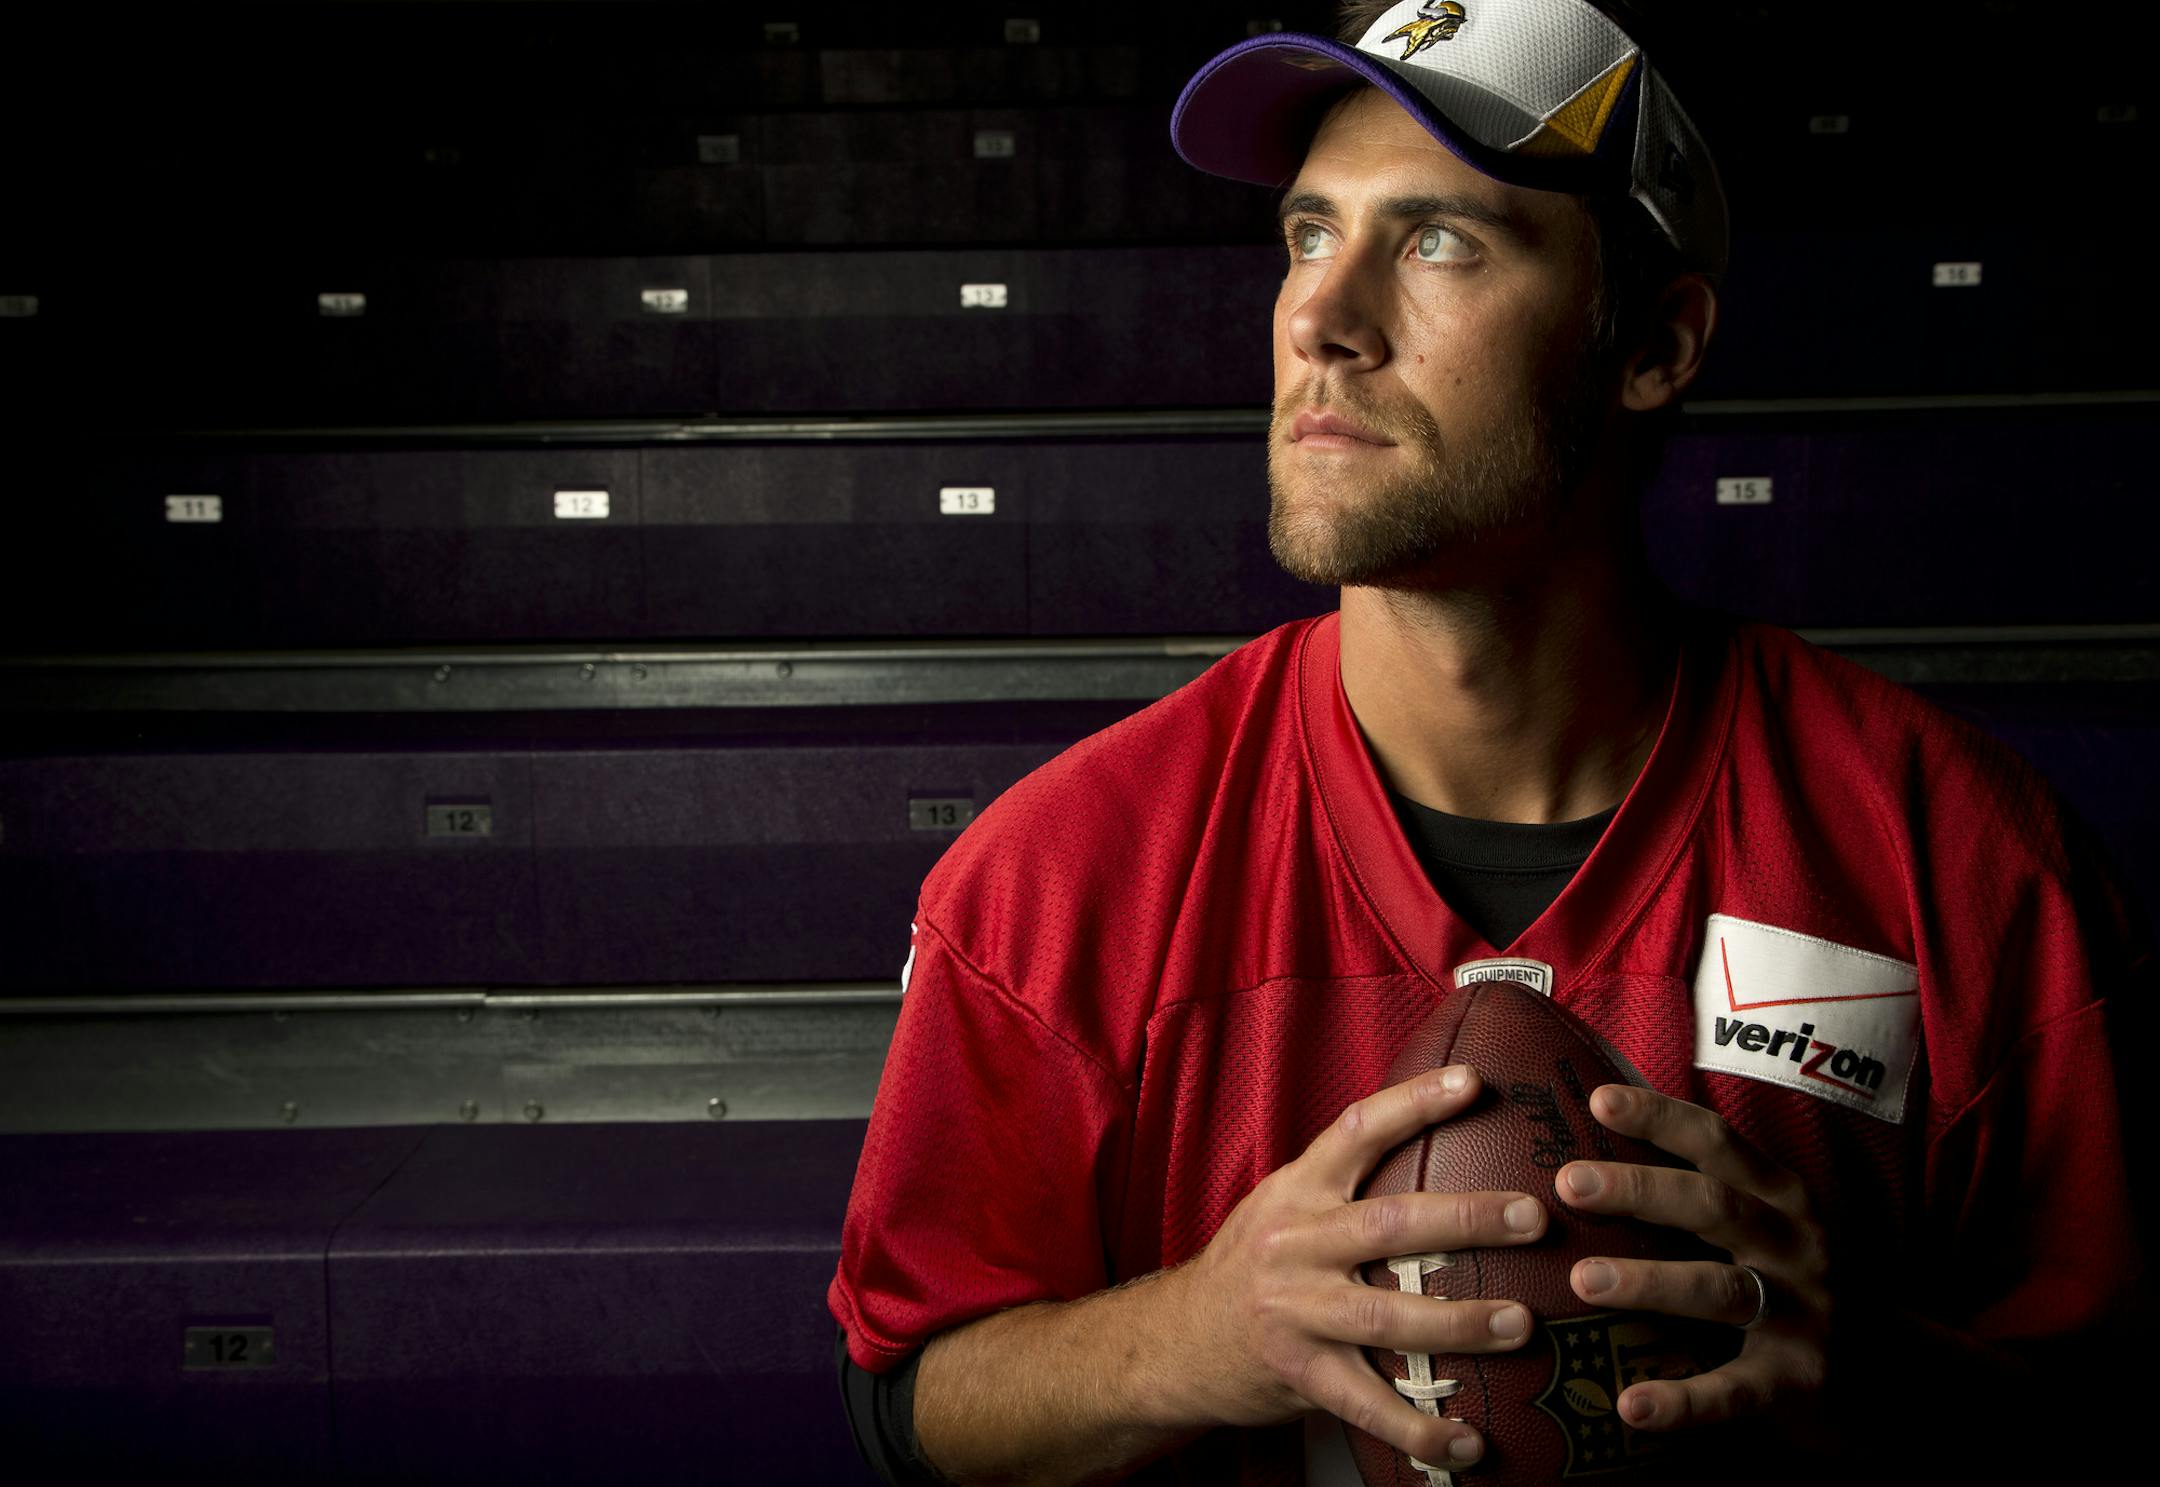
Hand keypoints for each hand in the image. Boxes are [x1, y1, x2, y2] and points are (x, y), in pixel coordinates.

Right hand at [1175, 1064, 1548, 1468]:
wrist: (1177, 1339)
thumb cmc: (1252, 1265)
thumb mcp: (1284, 1207)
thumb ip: (1344, 1185)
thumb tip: (1440, 1146)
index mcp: (1296, 1192)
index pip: (1356, 1131)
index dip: (1413, 1103)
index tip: (1473, 1081)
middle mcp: (1294, 1244)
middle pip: (1389, 1224)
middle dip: (1467, 1218)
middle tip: (1532, 1216)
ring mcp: (1295, 1312)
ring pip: (1387, 1315)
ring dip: (1460, 1322)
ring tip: (1520, 1323)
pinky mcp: (1300, 1374)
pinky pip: (1368, 1405)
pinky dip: (1421, 1428)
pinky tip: (1470, 1442)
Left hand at [1553, 1084, 1834, 1442]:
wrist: (1892, 1374)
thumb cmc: (1791, 1281)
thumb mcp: (1764, 1223)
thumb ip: (1700, 1188)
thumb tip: (1592, 1150)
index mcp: (1781, 1197)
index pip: (1718, 1143)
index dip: (1661, 1118)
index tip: (1599, 1099)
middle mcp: (1797, 1247)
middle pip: (1714, 1206)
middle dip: (1640, 1190)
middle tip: (1569, 1183)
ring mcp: (1804, 1315)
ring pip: (1721, 1291)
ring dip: (1650, 1282)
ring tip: (1583, 1280)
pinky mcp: (1799, 1383)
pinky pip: (1735, 1391)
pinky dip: (1684, 1402)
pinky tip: (1630, 1406)